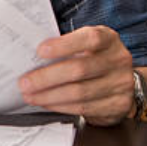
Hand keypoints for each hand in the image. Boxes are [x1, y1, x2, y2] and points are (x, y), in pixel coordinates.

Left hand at [18, 25, 134, 125]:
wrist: (121, 79)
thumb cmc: (93, 57)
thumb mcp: (84, 45)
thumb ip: (64, 46)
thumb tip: (29, 55)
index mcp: (108, 38)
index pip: (89, 39)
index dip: (64, 45)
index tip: (40, 51)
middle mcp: (118, 60)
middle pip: (79, 69)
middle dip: (47, 77)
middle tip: (25, 82)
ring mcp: (121, 83)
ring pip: (80, 92)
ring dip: (50, 95)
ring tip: (30, 95)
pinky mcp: (119, 105)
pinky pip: (84, 107)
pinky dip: (60, 106)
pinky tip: (46, 103)